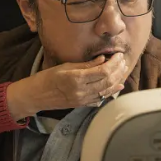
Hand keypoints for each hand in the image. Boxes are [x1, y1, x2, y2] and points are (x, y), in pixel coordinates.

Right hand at [6, 53, 126, 119]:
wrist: (36, 96)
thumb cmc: (47, 78)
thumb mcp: (65, 66)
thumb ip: (86, 65)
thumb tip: (103, 59)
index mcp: (76, 79)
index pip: (103, 71)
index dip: (114, 63)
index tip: (118, 55)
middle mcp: (81, 91)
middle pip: (107, 81)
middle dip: (118, 71)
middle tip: (123, 62)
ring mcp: (82, 100)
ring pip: (106, 91)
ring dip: (117, 81)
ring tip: (123, 72)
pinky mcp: (82, 105)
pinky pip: (100, 99)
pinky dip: (109, 92)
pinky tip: (116, 86)